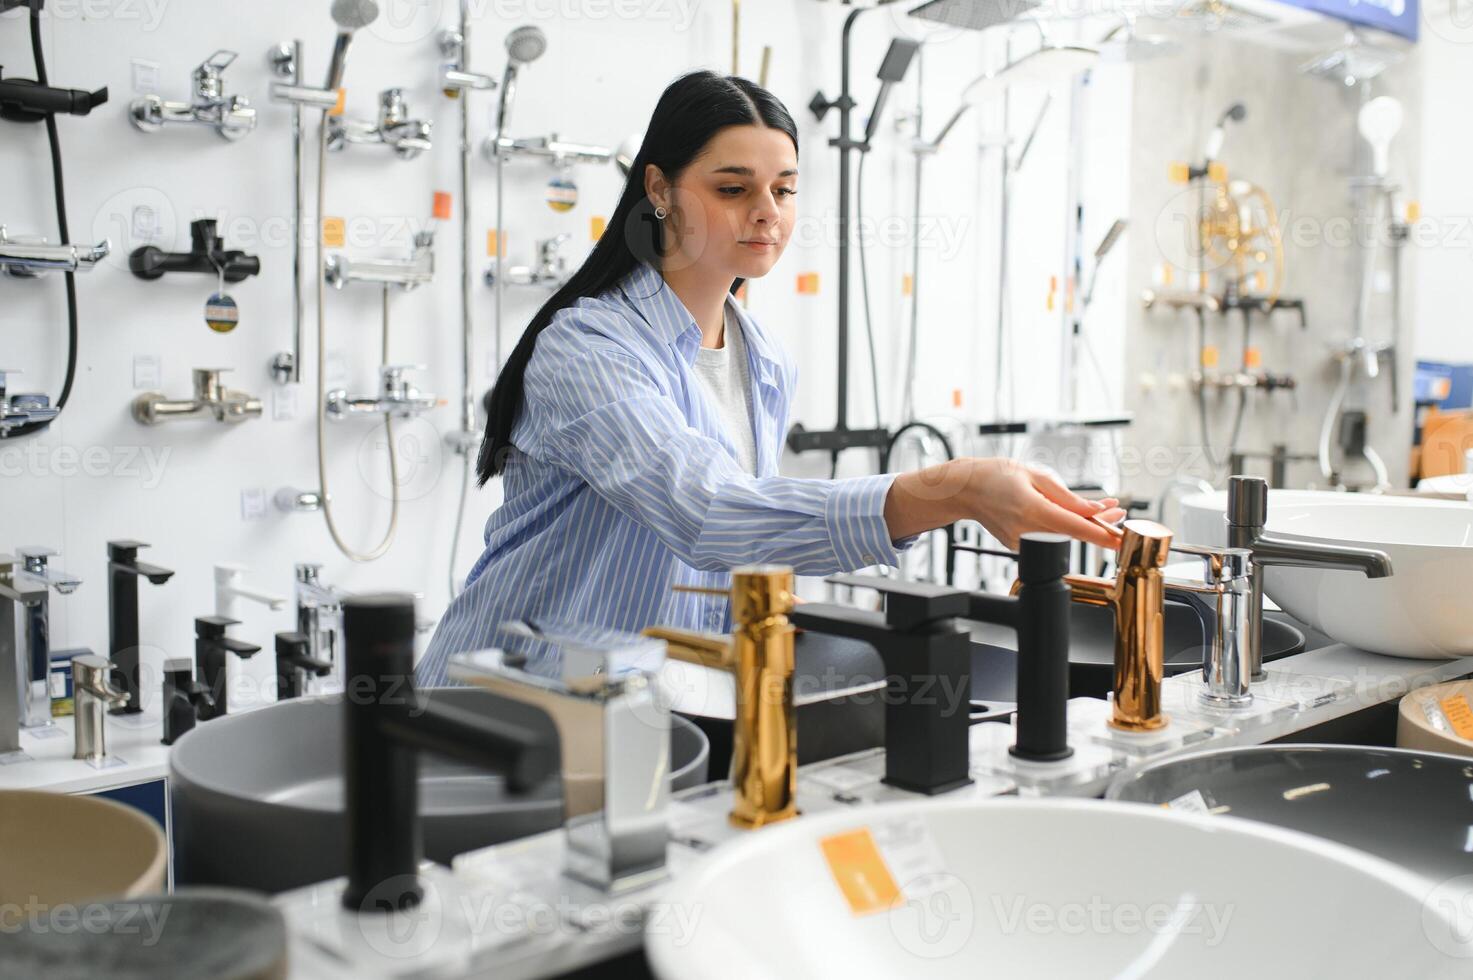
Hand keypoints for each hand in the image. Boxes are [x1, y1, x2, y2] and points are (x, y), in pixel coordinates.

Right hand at [884, 457, 1125, 550]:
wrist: (964, 489)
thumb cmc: (995, 476)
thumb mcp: (1034, 475)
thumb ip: (1066, 496)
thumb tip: (1092, 509)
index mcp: (1032, 510)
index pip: (1076, 527)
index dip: (1102, 534)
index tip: (1122, 539)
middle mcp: (1027, 531)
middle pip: (1074, 534)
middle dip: (1099, 524)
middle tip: (1118, 512)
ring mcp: (1022, 542)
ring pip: (1063, 537)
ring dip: (1083, 525)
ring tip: (1103, 511)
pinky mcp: (1018, 546)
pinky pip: (1048, 538)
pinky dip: (1063, 527)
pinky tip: (1071, 515)